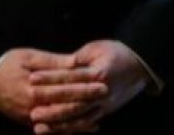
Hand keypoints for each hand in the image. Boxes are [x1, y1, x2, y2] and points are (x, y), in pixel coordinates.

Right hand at [0, 48, 105, 128]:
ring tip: (100, 115)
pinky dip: (69, 129)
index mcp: (33, 89)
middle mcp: (32, 107)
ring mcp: (30, 117)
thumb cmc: (6, 66)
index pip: (64, 88)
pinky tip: (85, 127)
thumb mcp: (27, 57)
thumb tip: (75, 62)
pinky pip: (52, 129)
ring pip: (60, 123)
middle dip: (87, 101)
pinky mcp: (28, 122)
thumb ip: (52, 62)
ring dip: (80, 120)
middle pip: (65, 106)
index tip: (102, 81)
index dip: (84, 86)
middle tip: (107, 94)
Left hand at [28, 40, 149, 133]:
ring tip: (38, 126)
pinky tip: (56, 132)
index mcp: (99, 73)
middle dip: (51, 106)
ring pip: (79, 118)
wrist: (142, 66)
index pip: (70, 76)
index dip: (50, 77)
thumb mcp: (98, 47)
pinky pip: (86, 124)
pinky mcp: (105, 112)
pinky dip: (71, 129)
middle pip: (73, 101)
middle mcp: (102, 91)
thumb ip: (78, 57)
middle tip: (31, 109)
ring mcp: (105, 104)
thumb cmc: (118, 53)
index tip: (32, 78)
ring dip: (58, 124)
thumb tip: (60, 65)